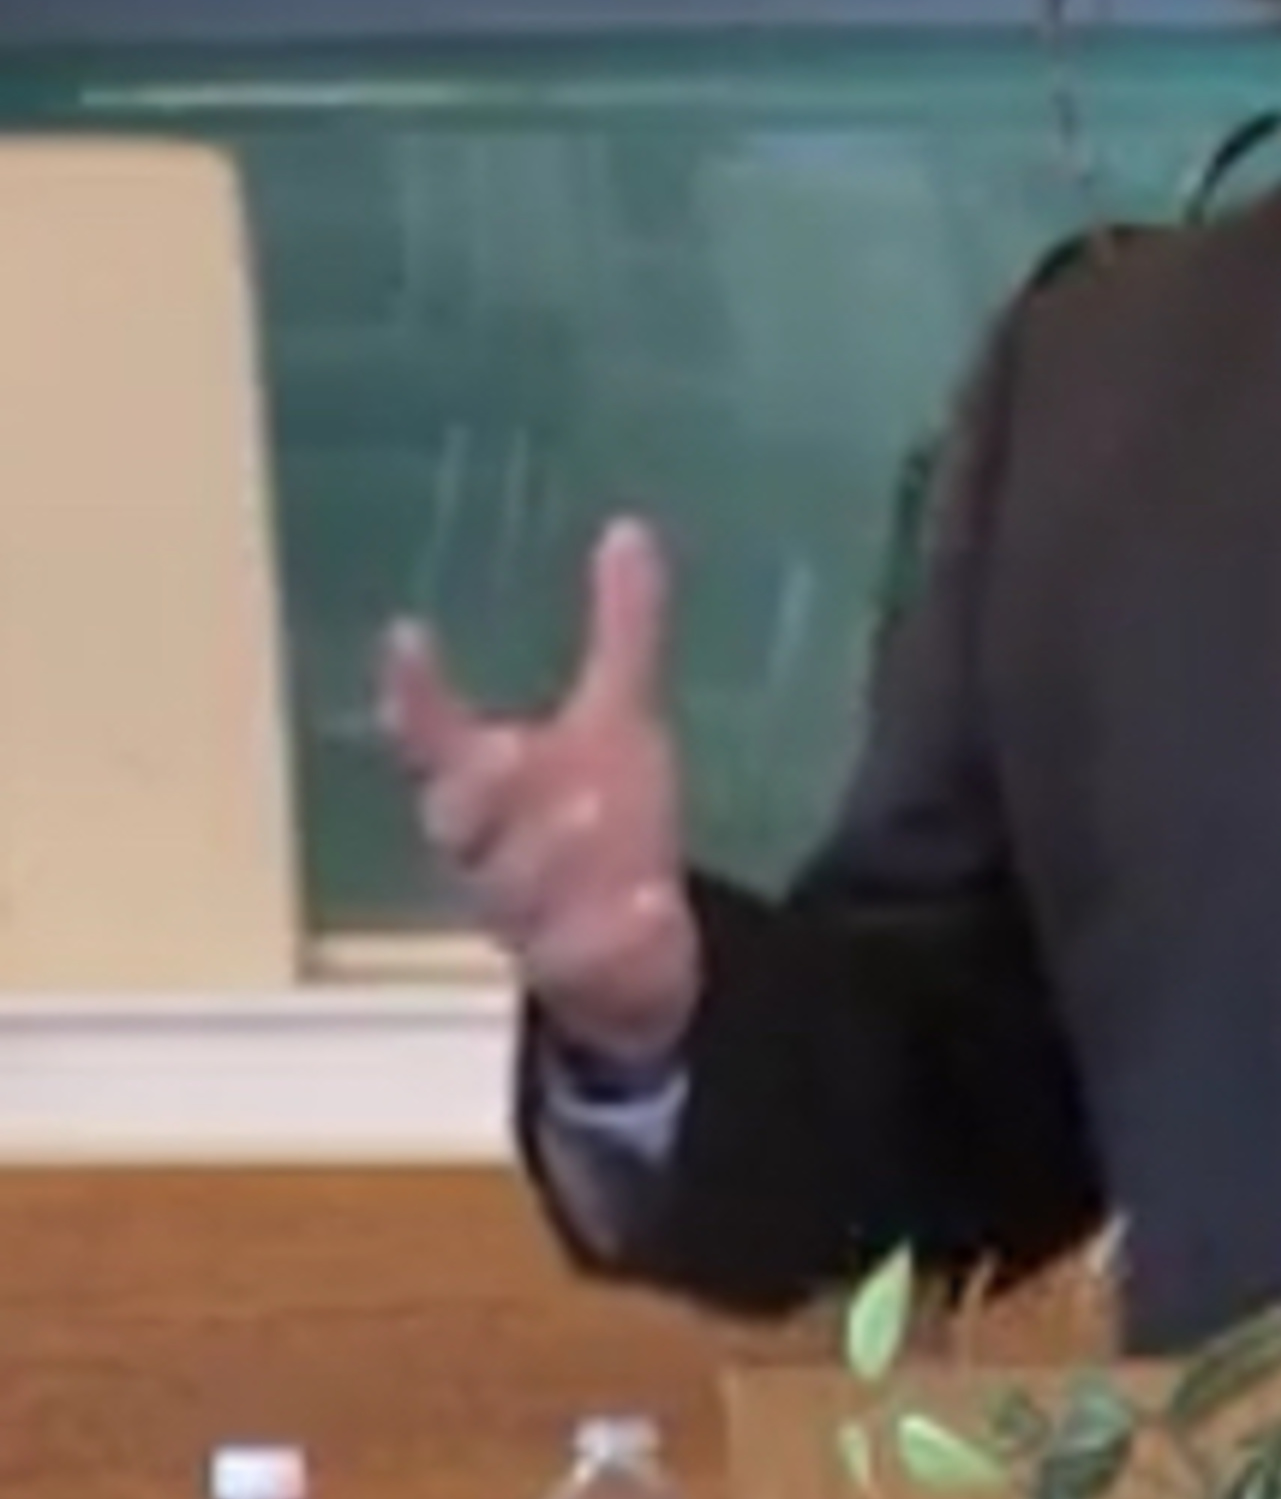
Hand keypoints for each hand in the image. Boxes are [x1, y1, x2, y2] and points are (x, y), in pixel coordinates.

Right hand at [376, 518, 700, 1068]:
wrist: (624, 958)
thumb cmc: (601, 818)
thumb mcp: (617, 721)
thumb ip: (620, 632)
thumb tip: (630, 528)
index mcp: (488, 786)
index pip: (432, 735)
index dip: (415, 693)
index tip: (407, 635)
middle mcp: (493, 849)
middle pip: (462, 818)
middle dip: (480, 785)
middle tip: (506, 749)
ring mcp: (534, 916)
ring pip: (517, 890)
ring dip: (548, 852)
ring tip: (592, 812)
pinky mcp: (583, 970)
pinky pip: (591, 958)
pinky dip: (622, 931)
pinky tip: (654, 906)